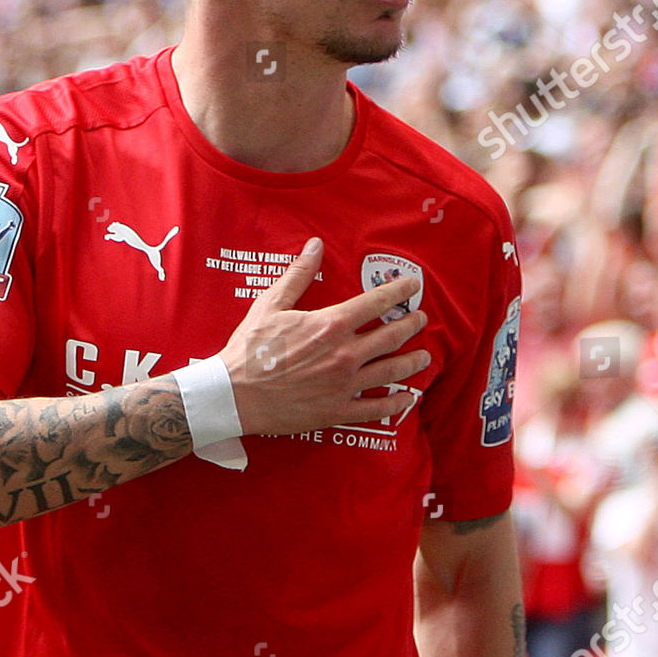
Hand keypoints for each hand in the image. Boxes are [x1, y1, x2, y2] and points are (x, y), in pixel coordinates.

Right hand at [219, 238, 429, 435]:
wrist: (233, 395)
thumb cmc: (249, 348)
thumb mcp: (270, 304)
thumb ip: (298, 275)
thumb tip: (315, 245)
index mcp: (331, 324)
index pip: (377, 302)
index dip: (400, 290)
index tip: (413, 284)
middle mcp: (345, 354)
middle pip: (392, 336)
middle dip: (411, 324)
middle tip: (420, 319)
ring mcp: (345, 385)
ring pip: (392, 372)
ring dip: (413, 362)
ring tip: (424, 356)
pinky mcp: (338, 411)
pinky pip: (377, 408)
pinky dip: (396, 402)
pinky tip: (407, 398)